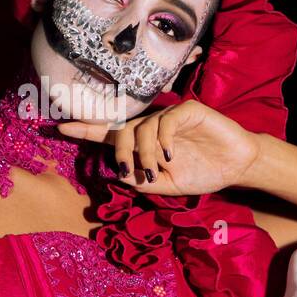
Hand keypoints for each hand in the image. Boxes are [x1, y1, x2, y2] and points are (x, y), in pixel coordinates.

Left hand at [57, 99, 261, 194]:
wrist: (236, 166)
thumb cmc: (202, 172)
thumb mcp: (168, 185)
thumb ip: (143, 180)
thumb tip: (119, 174)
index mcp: (144, 143)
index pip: (109, 134)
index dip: (85, 131)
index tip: (60, 128)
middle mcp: (152, 126)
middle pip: (122, 132)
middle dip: (121, 154)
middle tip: (130, 172)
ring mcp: (170, 116)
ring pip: (142, 128)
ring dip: (145, 153)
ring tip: (158, 171)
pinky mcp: (188, 110)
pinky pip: (166, 121)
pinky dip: (163, 140)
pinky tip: (170, 156)